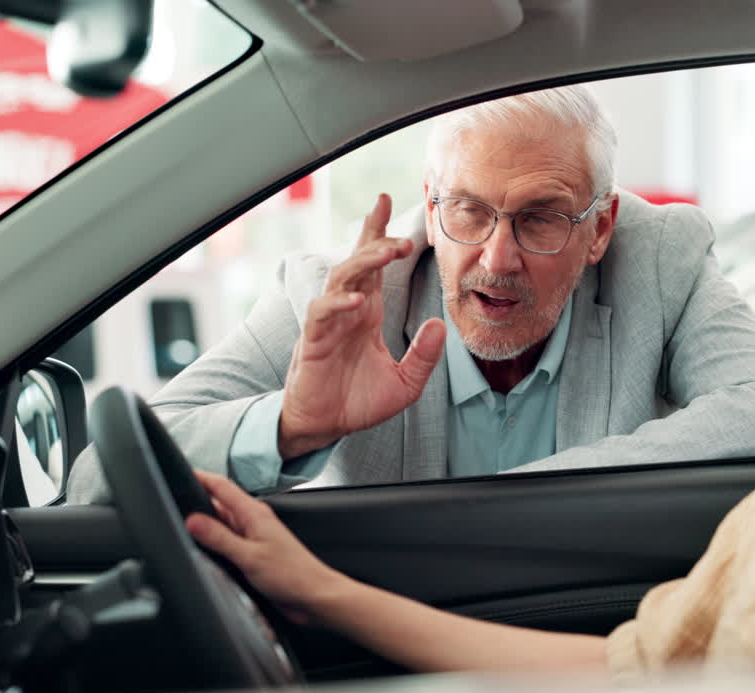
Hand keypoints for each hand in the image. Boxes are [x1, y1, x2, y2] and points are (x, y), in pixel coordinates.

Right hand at [185, 470, 341, 624]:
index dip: (200, 477)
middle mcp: (253, 522)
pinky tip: (205, 550)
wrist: (313, 596)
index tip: (180, 473)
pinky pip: (227, 542)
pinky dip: (214, 543)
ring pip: (221, 525)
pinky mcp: (252, 553)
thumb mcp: (249, 556)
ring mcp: (252, 537)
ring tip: (184, 529)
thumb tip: (192, 520)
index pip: (221, 486)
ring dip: (205, 527)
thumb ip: (219, 537)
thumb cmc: (293, 575)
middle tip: (172, 507)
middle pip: (218, 505)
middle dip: (196, 504)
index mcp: (254, 513)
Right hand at [278, 193, 445, 458]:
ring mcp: (329, 323)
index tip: (387, 203)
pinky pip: (322, 312)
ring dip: (365, 261)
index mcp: (368, 314)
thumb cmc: (358, 403)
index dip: (379, 234)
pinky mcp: (314, 342)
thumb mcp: (405, 382)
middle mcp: (347, 311)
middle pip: (357, 260)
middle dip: (371, 233)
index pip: (374, 266)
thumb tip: (440, 325)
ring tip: (389, 250)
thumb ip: (424, 355)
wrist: (326, 429)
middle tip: (386, 208)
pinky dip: (339, 303)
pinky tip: (358, 301)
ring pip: (342, 277)